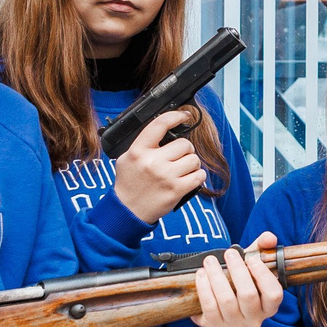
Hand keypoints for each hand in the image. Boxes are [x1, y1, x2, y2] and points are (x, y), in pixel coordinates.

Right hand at [112, 107, 205, 224]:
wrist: (127, 210)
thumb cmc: (129, 183)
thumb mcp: (127, 158)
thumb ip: (143, 144)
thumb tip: (164, 130)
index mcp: (139, 151)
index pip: (160, 124)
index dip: (176, 116)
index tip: (185, 115)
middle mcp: (153, 161)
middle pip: (184, 144)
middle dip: (185, 150)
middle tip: (178, 158)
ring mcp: (166, 176)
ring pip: (194, 159)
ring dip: (191, 164)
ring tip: (182, 170)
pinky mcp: (176, 190)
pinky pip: (199, 176)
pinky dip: (197, 176)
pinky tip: (188, 179)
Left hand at [192, 236, 283, 326]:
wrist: (219, 300)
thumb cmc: (241, 281)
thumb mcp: (252, 265)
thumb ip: (262, 249)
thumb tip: (269, 237)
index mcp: (269, 306)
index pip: (273, 294)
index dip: (263, 275)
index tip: (251, 258)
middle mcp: (255, 320)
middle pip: (248, 295)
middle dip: (237, 270)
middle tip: (229, 253)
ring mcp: (235, 325)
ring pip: (226, 300)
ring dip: (216, 277)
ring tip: (210, 261)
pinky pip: (209, 307)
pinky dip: (204, 288)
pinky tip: (201, 275)